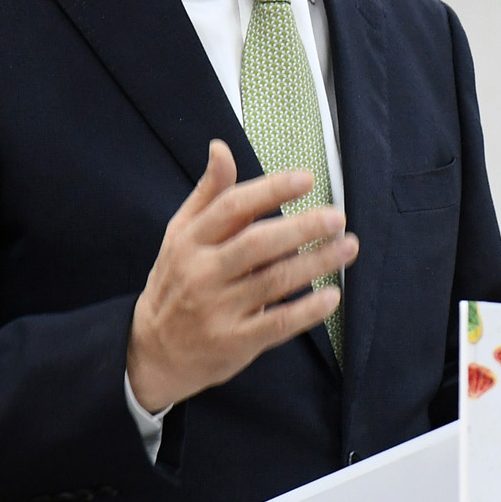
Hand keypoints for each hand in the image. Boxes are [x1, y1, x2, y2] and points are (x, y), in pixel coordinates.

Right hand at [126, 140, 359, 412]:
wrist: (152, 353)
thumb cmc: (177, 283)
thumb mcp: (181, 236)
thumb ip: (208, 194)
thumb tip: (220, 148)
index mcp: (190, 241)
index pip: (232, 207)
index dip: (271, 190)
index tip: (307, 179)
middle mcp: (202, 273)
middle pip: (258, 243)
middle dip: (303, 227)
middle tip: (337, 217)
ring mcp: (218, 310)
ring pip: (275, 281)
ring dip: (317, 263)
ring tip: (347, 247)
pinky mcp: (235, 343)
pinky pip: (278, 323)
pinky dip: (308, 310)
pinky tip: (333, 296)